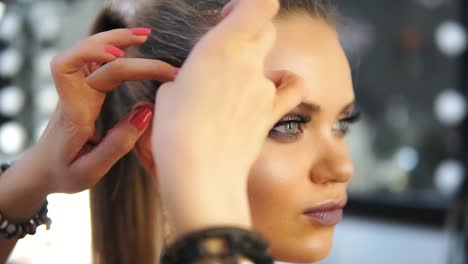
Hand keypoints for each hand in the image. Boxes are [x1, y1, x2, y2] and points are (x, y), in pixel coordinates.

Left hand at [35, 28, 175, 194]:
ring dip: (116, 38)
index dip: (93, 53)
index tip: (121, 56)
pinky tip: (132, 47)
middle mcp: (73, 94)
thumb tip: (147, 111)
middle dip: (119, 42)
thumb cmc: (65, 172)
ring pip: (90, 51)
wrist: (44, 169)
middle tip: (151, 41)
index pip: (70, 70)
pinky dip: (115, 47)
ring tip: (145, 35)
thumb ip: (119, 143)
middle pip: (88, 54)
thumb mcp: (91, 170)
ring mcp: (77, 89)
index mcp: (73, 112)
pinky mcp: (84, 89)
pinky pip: (97, 61)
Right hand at [152, 0, 306, 235]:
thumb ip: (188, 78)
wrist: (200, 173)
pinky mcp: (271, 113)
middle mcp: (248, 62)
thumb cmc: (176, 133)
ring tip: (236, 87)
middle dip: (250, 33)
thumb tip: (193, 81)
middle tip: (228, 51)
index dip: (246, 5)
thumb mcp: (168, 94)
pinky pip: (291, 90)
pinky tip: (270, 94)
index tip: (229, 16)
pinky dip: (284, 87)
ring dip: (256, 67)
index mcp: (221, 47)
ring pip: (270, 62)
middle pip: (265, 30)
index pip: (257, 5)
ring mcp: (263, 88)